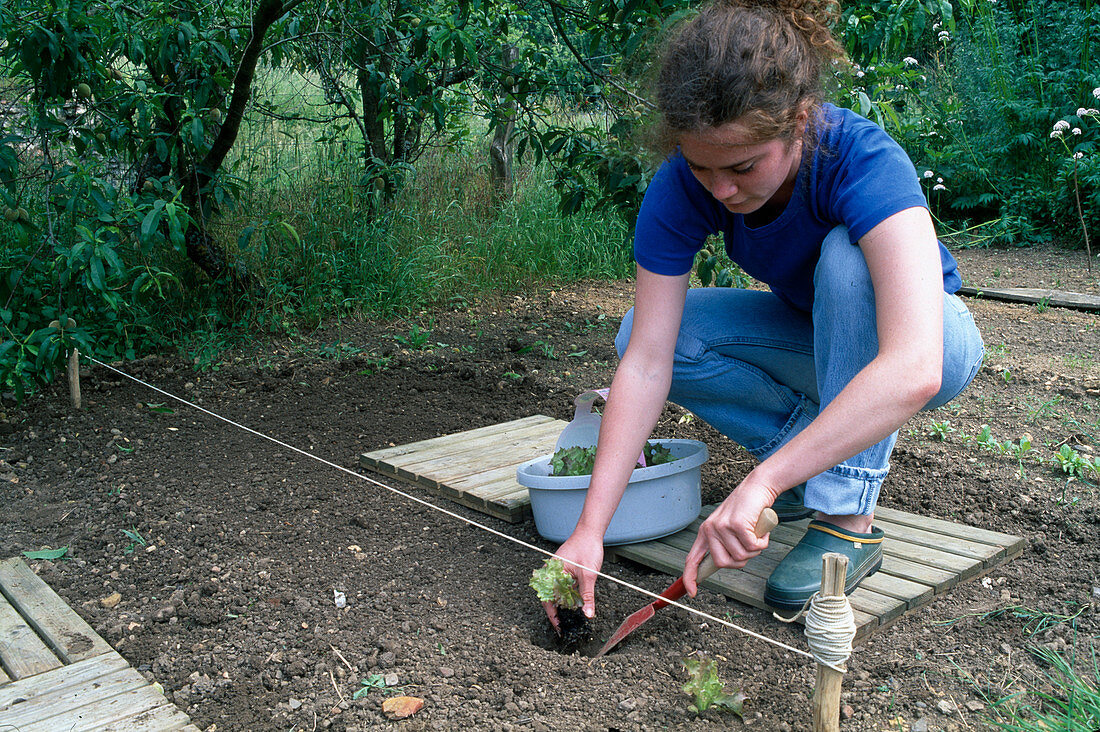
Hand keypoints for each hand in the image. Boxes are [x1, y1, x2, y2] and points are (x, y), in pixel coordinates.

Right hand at [543, 534, 602, 632]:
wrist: (590, 532)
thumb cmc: (586, 548)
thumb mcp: (588, 574)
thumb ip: (587, 595)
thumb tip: (588, 614)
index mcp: (551, 572)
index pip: (547, 599)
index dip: (552, 615)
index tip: (558, 627)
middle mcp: (552, 572)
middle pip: (551, 597)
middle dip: (557, 612)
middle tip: (564, 626)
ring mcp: (559, 571)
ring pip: (558, 593)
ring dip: (564, 604)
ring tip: (570, 618)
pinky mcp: (566, 571)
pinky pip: (564, 587)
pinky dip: (569, 596)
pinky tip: (576, 603)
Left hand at [683, 480, 776, 595]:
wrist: (757, 487)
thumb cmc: (746, 510)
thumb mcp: (729, 527)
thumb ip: (724, 544)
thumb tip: (723, 564)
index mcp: (705, 532)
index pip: (692, 559)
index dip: (690, 577)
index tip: (692, 592)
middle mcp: (710, 529)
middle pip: (723, 563)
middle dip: (740, 560)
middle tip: (749, 546)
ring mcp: (722, 526)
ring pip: (741, 557)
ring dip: (754, 549)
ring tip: (755, 533)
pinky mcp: (737, 524)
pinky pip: (753, 547)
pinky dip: (762, 542)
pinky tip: (761, 529)